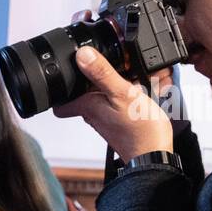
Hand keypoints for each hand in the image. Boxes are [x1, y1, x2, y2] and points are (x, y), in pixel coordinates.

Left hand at [55, 10, 174, 158]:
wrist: (154, 155)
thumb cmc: (139, 131)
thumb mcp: (122, 93)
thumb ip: (102, 74)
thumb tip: (82, 55)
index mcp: (87, 106)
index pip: (59, 103)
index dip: (56, 88)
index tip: (60, 73)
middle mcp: (93, 113)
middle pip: (80, 94)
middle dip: (86, 78)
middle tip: (95, 62)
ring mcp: (106, 118)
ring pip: (99, 96)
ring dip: (106, 82)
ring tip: (121, 70)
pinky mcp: (119, 120)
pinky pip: (114, 102)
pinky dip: (121, 91)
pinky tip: (134, 85)